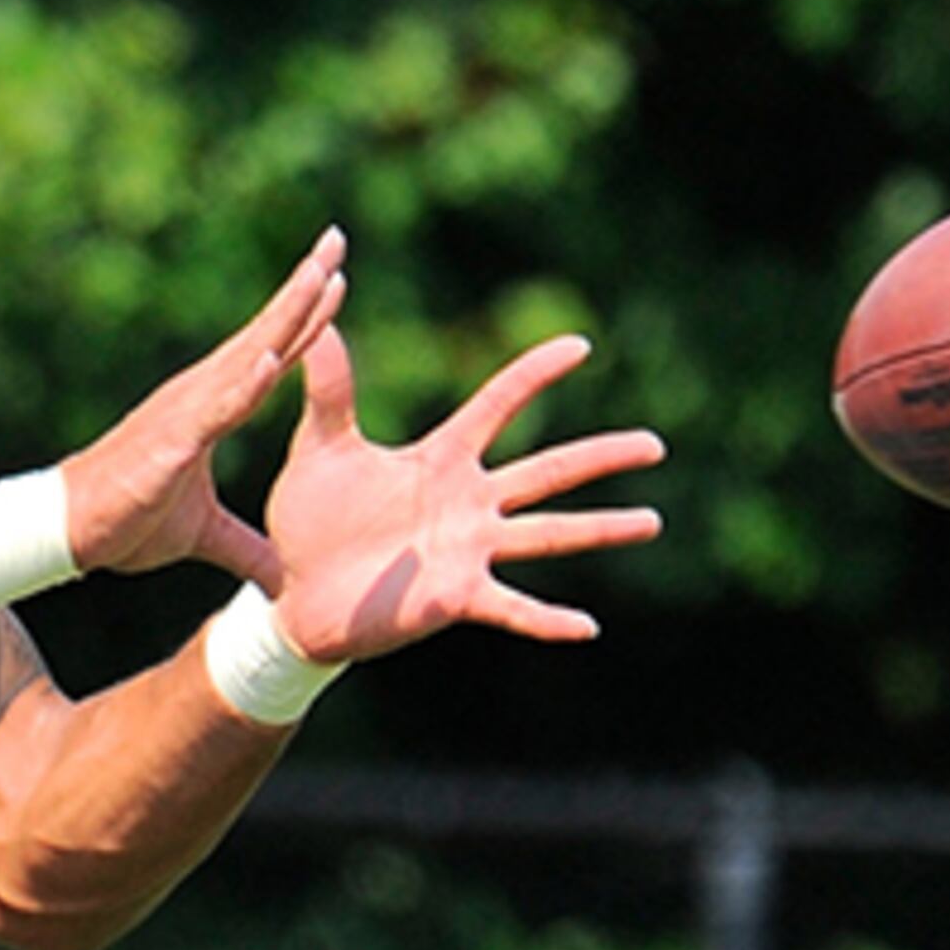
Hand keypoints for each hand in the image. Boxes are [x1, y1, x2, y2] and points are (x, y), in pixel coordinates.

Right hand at [55, 229, 348, 584]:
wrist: (68, 532)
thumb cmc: (128, 520)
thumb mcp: (204, 535)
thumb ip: (245, 548)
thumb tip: (281, 579)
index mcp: (214, 407)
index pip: (272, 352)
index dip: (307, 315)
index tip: (339, 275)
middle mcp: (202, 395)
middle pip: (266, 333)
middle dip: (304, 287)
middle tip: (337, 239)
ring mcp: (186, 413)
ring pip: (246, 356)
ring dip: (284, 317)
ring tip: (320, 276)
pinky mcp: (170, 442)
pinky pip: (215, 410)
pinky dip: (244, 385)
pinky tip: (273, 359)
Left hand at [260, 326, 663, 664]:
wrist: (292, 592)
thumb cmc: (310, 520)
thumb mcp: (320, 448)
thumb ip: (329, 390)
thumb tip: (318, 321)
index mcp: (441, 459)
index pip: (499, 405)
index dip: (536, 374)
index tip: (580, 345)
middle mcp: (469, 502)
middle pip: (548, 471)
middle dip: (602, 456)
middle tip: (657, 445)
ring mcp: (469, 551)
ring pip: (549, 534)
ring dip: (602, 528)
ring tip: (653, 520)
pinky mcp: (457, 598)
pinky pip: (512, 607)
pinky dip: (548, 619)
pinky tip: (588, 627)